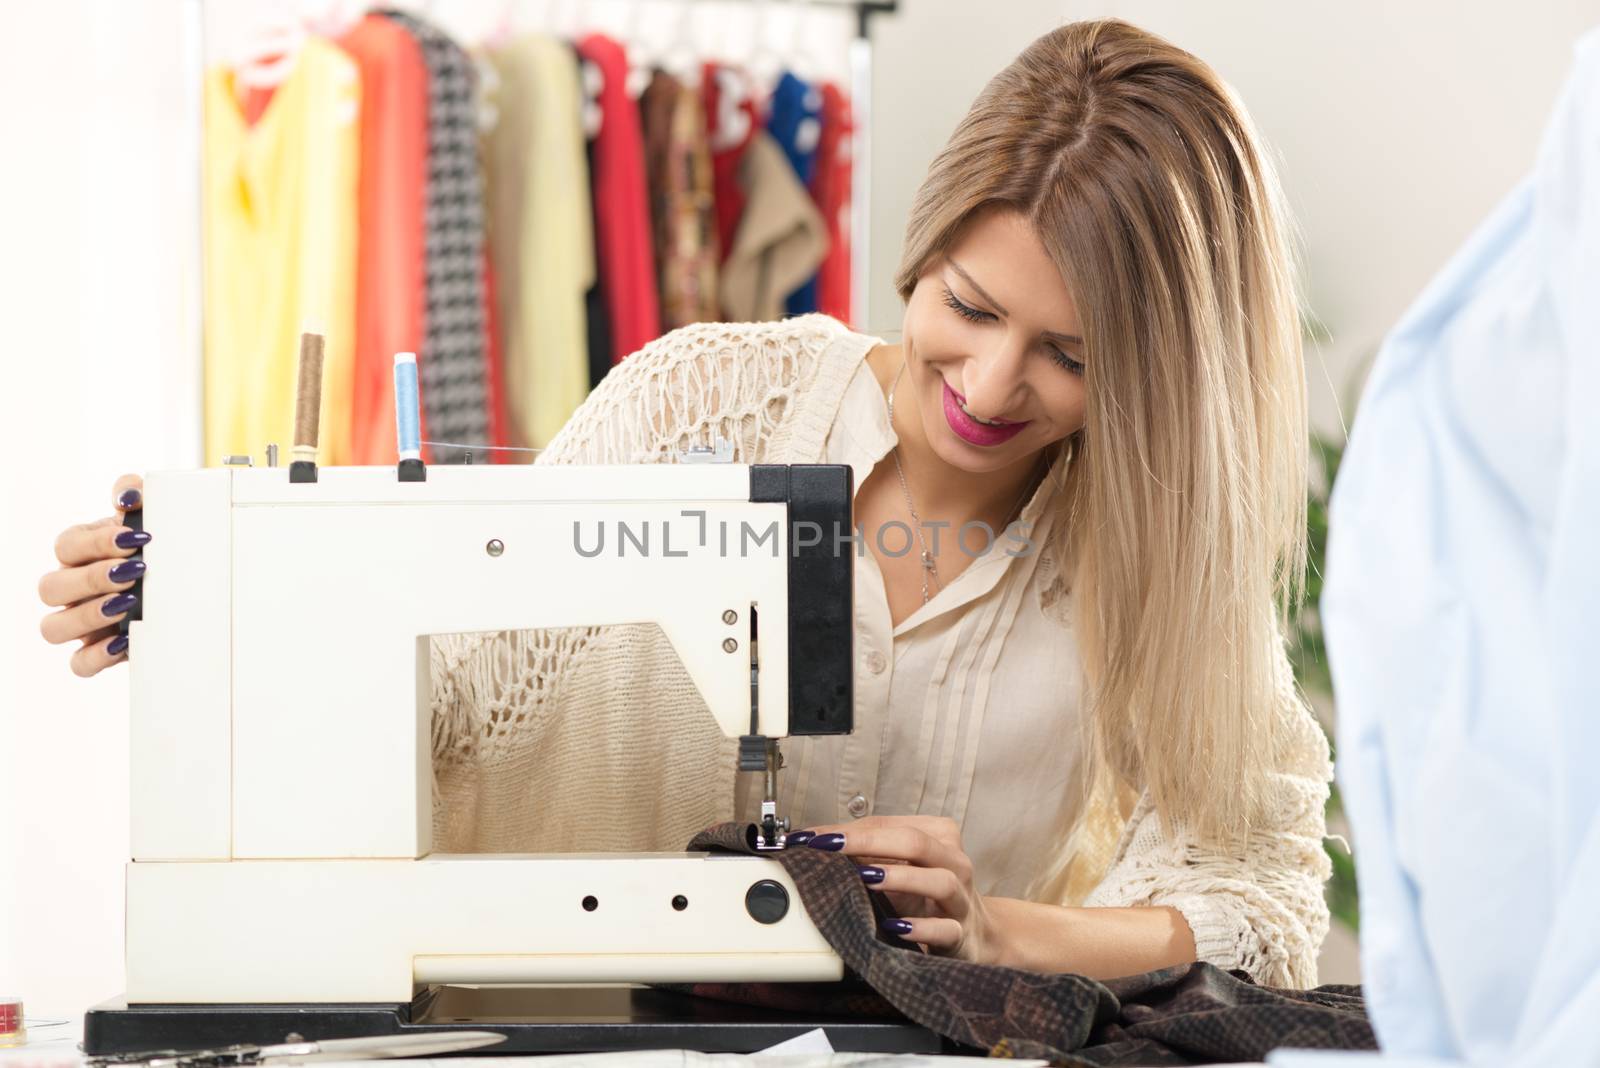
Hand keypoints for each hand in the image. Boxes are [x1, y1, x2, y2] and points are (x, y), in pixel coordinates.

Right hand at [38, 473, 148, 676]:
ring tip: (129, 604)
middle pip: (50, 588)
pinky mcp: (97, 653)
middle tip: (135, 572)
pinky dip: (96, 657)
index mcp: (78, 553)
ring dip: (87, 616)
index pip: (66, 546)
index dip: (96, 542)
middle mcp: (70, 589)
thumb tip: (129, 495)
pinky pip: (78, 664)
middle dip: (92, 578)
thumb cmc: (156, 547)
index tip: (135, 539)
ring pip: (53, 628)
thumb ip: (135, 494)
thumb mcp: (147, 517)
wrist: (186, 586)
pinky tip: (123, 642)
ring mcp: (79, 623)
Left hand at [790, 815, 1000, 963]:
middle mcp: (954, 862)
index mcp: (938, 836)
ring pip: (939, 881)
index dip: (847, 830)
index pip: (888, 826)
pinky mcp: (961, 935)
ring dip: (900, 878)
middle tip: (830, 846)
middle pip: (915, 842)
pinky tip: (895, 926)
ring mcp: (960, 899)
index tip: (810, 838)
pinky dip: (920, 927)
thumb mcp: (901, 870)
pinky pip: (944, 929)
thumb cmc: (929, 896)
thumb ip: (868, 855)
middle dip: (868, 842)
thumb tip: (817, 845)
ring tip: (866, 878)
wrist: (976, 937)